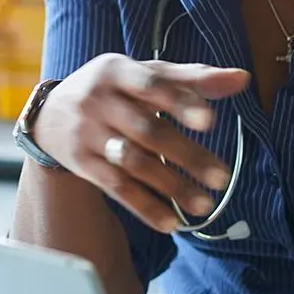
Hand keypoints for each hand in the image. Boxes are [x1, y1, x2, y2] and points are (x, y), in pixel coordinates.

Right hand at [33, 53, 248, 232]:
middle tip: (223, 178)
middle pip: (147, 130)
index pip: (151, 86)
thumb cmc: (113, 89)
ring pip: (134, 164)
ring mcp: (88, 134)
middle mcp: (99, 100)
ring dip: (171, 186)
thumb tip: (243, 79)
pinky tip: (171, 222)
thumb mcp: (144, 74)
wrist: (50, 113)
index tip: (211, 122)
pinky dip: (144, 207)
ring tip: (204, 204)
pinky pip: (116, 189)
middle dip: (187, 155)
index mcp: (117, 71)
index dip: (180, 103)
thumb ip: (192, 77)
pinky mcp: (82, 164)